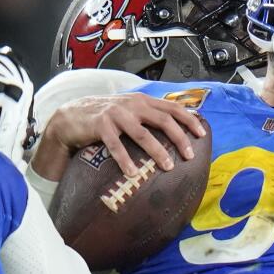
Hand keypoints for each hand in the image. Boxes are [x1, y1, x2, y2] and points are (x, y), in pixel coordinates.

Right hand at [31, 92, 206, 180]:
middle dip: (179, 138)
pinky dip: (125, 160)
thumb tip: (176, 129)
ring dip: (157, 151)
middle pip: (163, 120)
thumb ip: (149, 115)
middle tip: (189, 155)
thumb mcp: (130, 111)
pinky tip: (133, 173)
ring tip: (167, 167)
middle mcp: (132, 105)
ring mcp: (116, 114)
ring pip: (143, 134)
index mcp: (143, 101)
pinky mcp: (101, 126)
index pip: (172, 107)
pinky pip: (116, 145)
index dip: (189, 120)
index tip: (202, 134)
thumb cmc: (105, 117)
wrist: (71, 116)